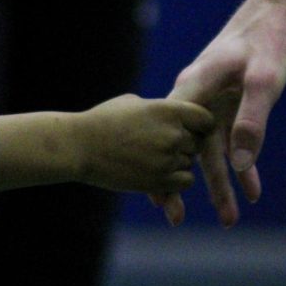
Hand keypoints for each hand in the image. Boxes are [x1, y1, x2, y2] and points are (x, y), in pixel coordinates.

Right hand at [73, 95, 214, 193]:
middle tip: (164, 145)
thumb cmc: (103, 120)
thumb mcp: (134, 103)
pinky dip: (176, 180)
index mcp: (169, 110)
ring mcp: (167, 159)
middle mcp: (173, 134)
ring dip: (178, 162)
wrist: (80, 147)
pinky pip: (185, 182)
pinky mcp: (159, 181)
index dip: (201, 124)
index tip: (191, 129)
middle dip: (185, 144)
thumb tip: (173, 115)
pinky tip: (158, 173)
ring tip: (153, 158)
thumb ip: (160, 109)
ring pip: (190, 163)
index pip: (206, 119)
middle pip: (197, 142)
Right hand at [154, 0, 285, 226]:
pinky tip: (252, 189)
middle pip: (188, 146)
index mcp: (196, 85)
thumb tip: (238, 163)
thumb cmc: (271, 37)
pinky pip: (232, 138)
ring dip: (220, 181)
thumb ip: (251, 120)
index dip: (162, 167)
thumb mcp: (264, 80)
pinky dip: (242, 162)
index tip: (157, 200)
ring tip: (229, 218)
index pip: (171, 134)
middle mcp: (200, 93)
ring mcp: (215, 97)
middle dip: (186, 184)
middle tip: (179, 220)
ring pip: (212, 147)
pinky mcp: (232, 99)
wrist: (282, 9)